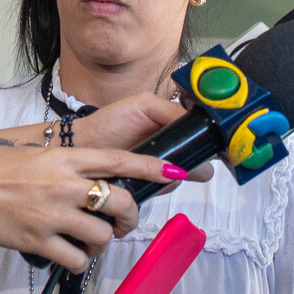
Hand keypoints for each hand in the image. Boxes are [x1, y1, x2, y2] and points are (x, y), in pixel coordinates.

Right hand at [0, 146, 180, 270]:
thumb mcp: (37, 155)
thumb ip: (69, 165)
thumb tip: (99, 178)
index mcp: (66, 158)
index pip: (119, 160)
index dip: (151, 167)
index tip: (174, 172)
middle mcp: (64, 184)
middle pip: (119, 202)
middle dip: (129, 217)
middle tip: (122, 223)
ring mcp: (53, 214)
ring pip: (101, 235)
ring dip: (102, 241)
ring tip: (88, 239)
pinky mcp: (39, 240)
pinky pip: (77, 259)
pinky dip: (80, 260)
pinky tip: (69, 254)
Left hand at [64, 96, 210, 181]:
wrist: (83, 145)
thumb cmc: (111, 121)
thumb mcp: (144, 105)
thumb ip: (172, 110)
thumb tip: (201, 121)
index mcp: (175, 128)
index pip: (204, 137)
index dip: (209, 141)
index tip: (211, 144)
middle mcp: (173, 151)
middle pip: (201, 161)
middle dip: (196, 160)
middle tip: (181, 155)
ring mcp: (162, 170)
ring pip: (186, 176)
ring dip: (178, 172)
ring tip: (157, 163)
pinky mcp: (150, 186)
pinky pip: (166, 188)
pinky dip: (161, 184)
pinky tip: (148, 174)